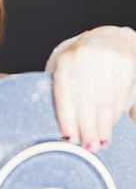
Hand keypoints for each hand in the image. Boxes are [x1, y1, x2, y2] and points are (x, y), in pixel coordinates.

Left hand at [52, 26, 135, 151]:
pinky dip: (113, 115)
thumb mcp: (68, 73)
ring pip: (104, 102)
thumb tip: (68, 132)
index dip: (68, 120)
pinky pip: (118, 96)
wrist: (108, 40)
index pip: (65, 96)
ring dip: (102, 127)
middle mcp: (85, 58)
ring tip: (100, 144)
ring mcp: (107, 60)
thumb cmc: (81, 65)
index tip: (70, 140)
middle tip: (89, 148)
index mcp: (65, 62)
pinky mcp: (124, 65)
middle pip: (86, 102)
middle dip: (88, 128)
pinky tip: (109, 126)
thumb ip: (66, 96)